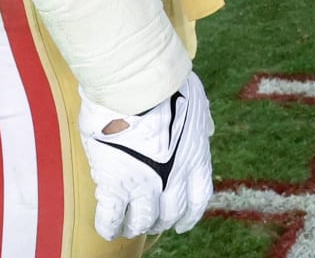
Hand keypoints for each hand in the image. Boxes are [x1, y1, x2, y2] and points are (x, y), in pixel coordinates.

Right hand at [78, 71, 213, 238]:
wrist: (137, 86)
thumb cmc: (168, 86)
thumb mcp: (198, 101)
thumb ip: (202, 120)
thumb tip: (207, 128)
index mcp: (195, 159)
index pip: (198, 199)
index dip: (190, 216)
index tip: (182, 224)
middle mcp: (173, 178)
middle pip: (169, 213)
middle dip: (160, 220)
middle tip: (150, 221)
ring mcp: (143, 183)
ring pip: (142, 220)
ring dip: (136, 226)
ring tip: (128, 227)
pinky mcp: (114, 183)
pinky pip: (111, 216)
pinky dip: (109, 226)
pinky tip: (108, 229)